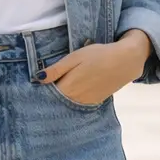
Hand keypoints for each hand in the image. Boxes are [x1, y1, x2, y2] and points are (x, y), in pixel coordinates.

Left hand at [37, 30, 151, 105]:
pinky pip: (79, 104)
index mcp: (69, 87)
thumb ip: (57, 70)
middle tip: (42, 90)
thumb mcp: (75, 57)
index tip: (34, 88)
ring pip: (68, 104)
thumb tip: (38, 78)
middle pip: (57, 102)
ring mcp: (87, 102)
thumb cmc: (99, 55)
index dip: (41, 91)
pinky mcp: (96, 101)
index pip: (48, 94)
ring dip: (61, 100)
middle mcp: (76, 98)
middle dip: (49, 97)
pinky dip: (72, 100)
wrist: (126, 61)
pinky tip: (71, 93)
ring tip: (56, 91)